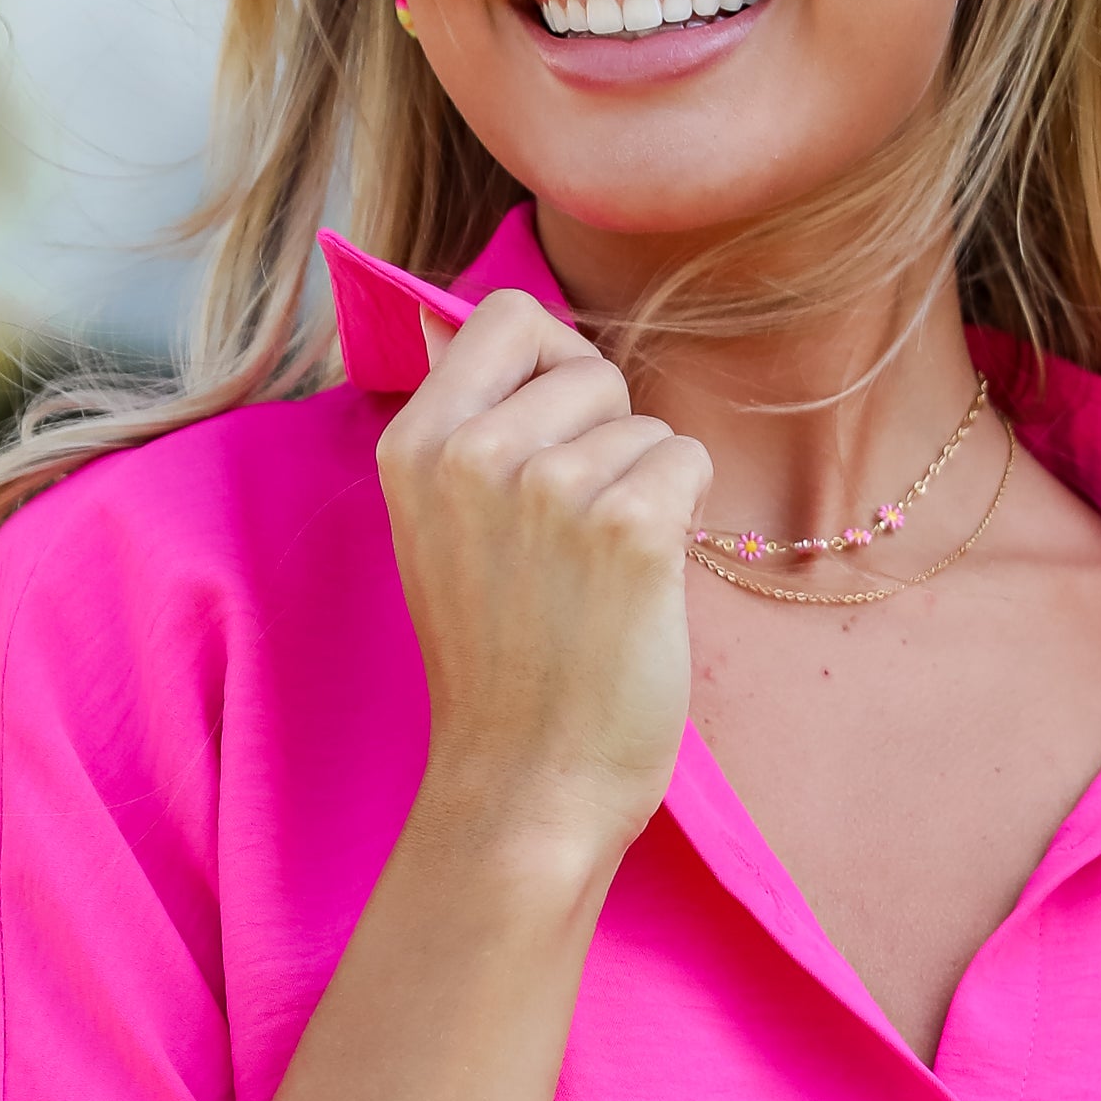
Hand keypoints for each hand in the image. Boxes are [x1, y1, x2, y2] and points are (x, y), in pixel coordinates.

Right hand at [378, 289, 710, 885]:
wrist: (527, 786)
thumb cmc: (496, 665)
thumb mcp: (435, 532)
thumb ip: (458, 430)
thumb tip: (463, 324)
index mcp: (415, 446)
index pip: (505, 314)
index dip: (550, 363)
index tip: (554, 433)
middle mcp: (473, 455)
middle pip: (587, 365)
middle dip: (605, 431)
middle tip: (577, 530)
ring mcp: (550, 489)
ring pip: (644, 423)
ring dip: (645, 488)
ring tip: (600, 573)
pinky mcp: (627, 529)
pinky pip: (686, 460)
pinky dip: (684, 515)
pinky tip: (642, 580)